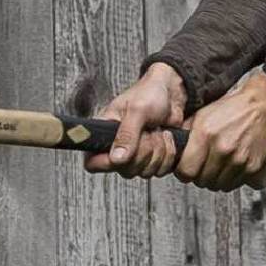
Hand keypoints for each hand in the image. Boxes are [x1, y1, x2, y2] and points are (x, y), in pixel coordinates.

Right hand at [84, 62, 187, 179]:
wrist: (173, 94)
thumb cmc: (150, 94)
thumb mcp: (137, 110)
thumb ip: (127, 135)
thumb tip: (116, 159)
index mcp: (104, 134)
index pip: (92, 163)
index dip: (107, 163)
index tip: (124, 153)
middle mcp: (118, 149)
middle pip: (126, 170)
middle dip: (144, 151)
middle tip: (148, 130)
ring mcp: (136, 156)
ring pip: (145, 171)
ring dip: (158, 150)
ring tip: (157, 130)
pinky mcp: (153, 158)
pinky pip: (161, 169)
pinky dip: (169, 153)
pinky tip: (167, 137)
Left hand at [175, 71, 265, 191]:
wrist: (262, 107)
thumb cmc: (231, 110)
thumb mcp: (202, 115)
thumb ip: (186, 135)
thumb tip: (172, 151)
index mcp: (206, 135)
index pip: (186, 172)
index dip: (184, 172)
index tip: (187, 168)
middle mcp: (222, 149)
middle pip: (202, 181)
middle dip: (201, 175)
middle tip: (206, 164)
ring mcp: (239, 160)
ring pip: (219, 186)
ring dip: (217, 178)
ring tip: (221, 164)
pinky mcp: (254, 167)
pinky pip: (237, 185)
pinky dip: (234, 179)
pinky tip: (234, 166)